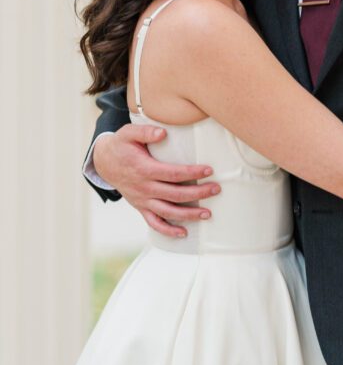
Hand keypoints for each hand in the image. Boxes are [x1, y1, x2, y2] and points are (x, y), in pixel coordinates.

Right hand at [93, 125, 220, 237]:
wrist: (104, 162)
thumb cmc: (121, 145)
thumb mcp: (129, 133)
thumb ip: (145, 131)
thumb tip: (162, 133)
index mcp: (144, 169)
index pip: (173, 174)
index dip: (192, 173)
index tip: (209, 170)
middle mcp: (144, 188)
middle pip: (175, 194)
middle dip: (198, 194)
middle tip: (216, 189)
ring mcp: (142, 200)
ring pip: (168, 212)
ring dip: (189, 215)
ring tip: (208, 213)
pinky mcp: (140, 207)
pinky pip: (154, 223)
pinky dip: (168, 230)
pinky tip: (184, 233)